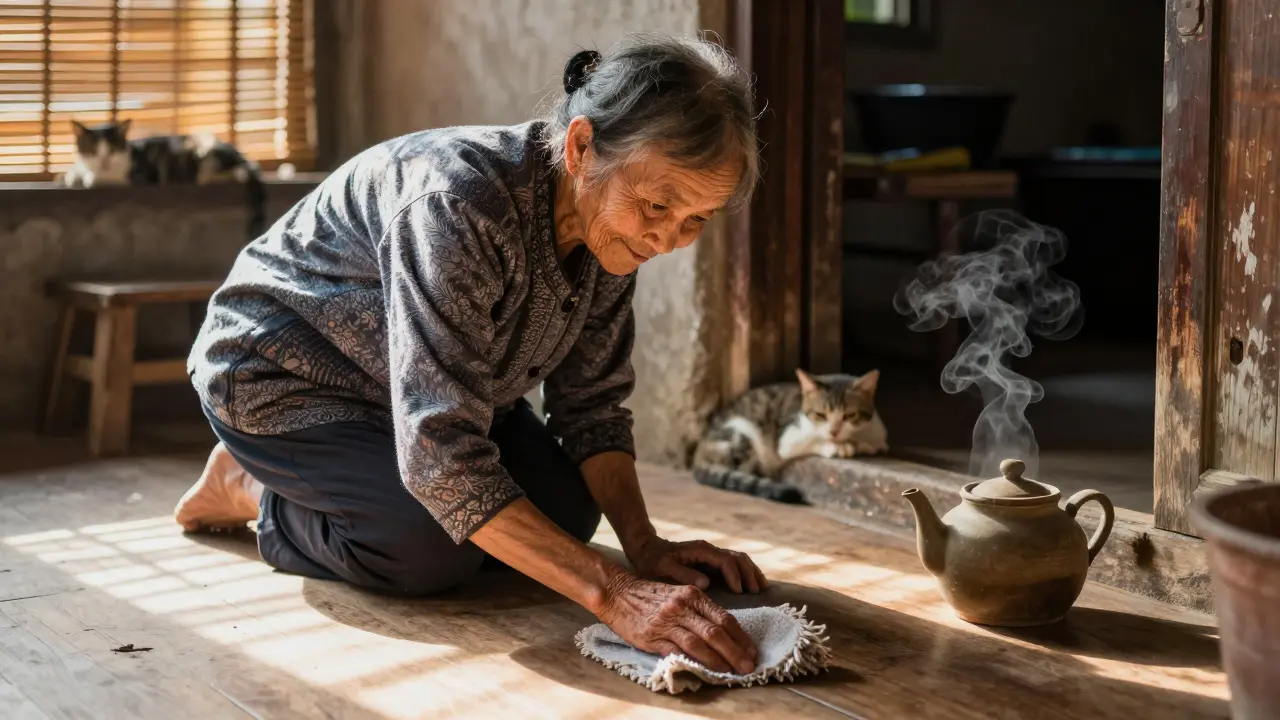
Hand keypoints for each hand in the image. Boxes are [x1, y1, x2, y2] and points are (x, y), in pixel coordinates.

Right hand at [597, 572, 757, 673]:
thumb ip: (698, 609)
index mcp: (692, 595)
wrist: (617, 593)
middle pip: (716, 632)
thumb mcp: (678, 593)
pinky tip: (704, 671)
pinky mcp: (653, 637)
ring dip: (719, 660)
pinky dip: (693, 662)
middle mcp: (682, 606)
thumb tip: (723, 632)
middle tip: (749, 666)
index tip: (752, 650)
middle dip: (736, 651)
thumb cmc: (650, 596)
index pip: (723, 618)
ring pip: (699, 643)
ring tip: (732, 672)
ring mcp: (667, 622)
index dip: (740, 637)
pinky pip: (677, 651)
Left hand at [627, 535, 767, 593]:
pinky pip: (735, 565)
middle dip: (749, 574)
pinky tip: (753, 585)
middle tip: (756, 592)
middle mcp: (709, 550)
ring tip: (761, 589)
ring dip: (751, 572)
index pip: (725, 561)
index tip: (740, 592)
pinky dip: (746, 573)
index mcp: (700, 550)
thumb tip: (706, 583)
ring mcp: (712, 555)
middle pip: (738, 558)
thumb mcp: (663, 568)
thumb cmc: (652, 561)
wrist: (646, 550)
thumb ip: (683, 574)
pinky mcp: (712, 562)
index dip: (735, 576)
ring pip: (740, 560)